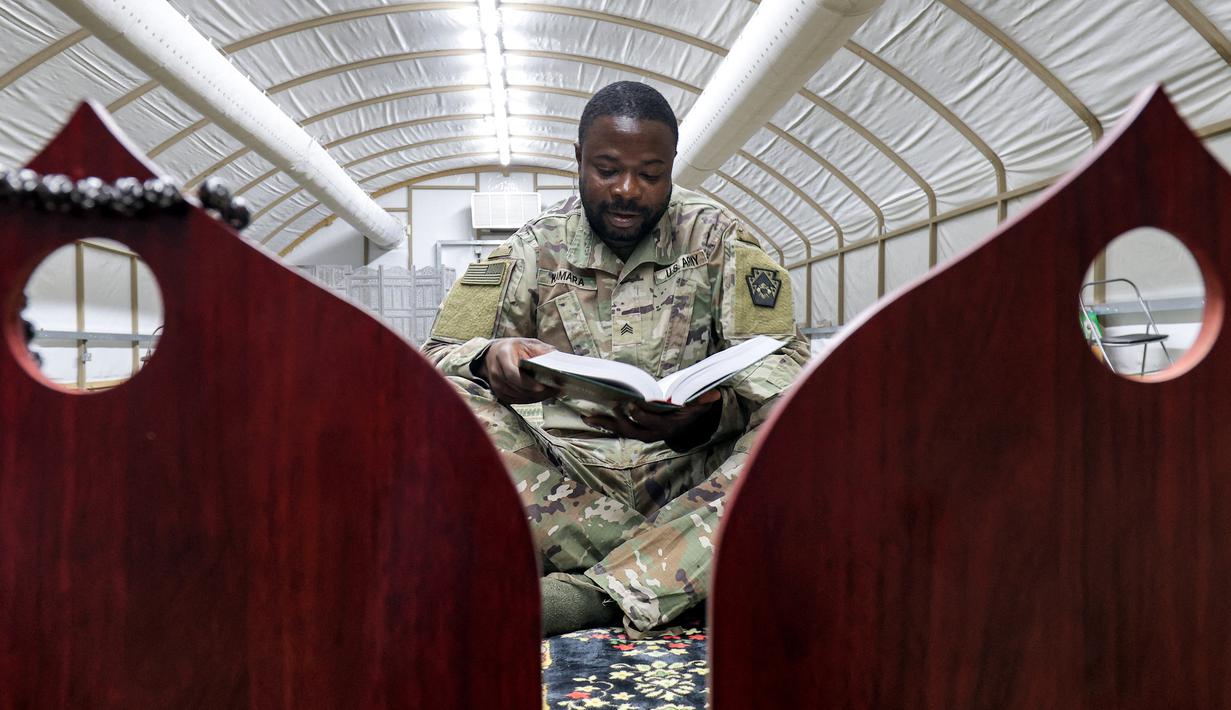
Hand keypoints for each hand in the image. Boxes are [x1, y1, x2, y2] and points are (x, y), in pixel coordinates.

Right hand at [478, 337, 560, 403]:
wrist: (495, 354)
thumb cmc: (514, 348)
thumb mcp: (528, 343)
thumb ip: (541, 351)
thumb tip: (556, 362)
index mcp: (503, 355)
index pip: (512, 373)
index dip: (528, 383)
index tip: (542, 386)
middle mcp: (496, 371)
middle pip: (517, 388)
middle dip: (537, 391)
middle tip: (554, 390)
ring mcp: (496, 384)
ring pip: (519, 396)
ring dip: (536, 397)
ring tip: (552, 392)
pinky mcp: (500, 394)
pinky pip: (517, 401)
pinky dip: (531, 399)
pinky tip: (542, 395)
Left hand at [583, 389, 721, 444]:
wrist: (687, 426)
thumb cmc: (690, 411)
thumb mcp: (699, 406)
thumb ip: (704, 400)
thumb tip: (715, 394)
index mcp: (667, 427)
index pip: (652, 422)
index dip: (641, 415)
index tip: (631, 404)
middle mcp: (652, 434)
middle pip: (632, 429)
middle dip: (617, 421)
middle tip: (604, 409)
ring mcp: (642, 434)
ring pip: (622, 431)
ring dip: (605, 424)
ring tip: (588, 417)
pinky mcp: (635, 431)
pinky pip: (618, 430)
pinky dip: (605, 425)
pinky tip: (591, 419)